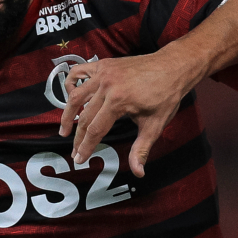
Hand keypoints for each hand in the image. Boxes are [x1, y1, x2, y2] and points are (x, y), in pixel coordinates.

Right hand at [58, 51, 200, 173]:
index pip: (95, 130)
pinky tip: (71, 96)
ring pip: (76, 96)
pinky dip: (71, 83)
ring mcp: (103, 72)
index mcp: (119, 101)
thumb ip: (142, 149)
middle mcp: (107, 85)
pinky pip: (78, 72)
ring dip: (67, 114)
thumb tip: (138, 172)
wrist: (173, 67)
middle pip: (84, 117)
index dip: (86, 147)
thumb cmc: (166, 96)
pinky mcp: (103, 64)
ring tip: (65, 130)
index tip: (79, 159)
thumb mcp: (155, 125)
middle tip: (74, 151)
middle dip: (78, 137)